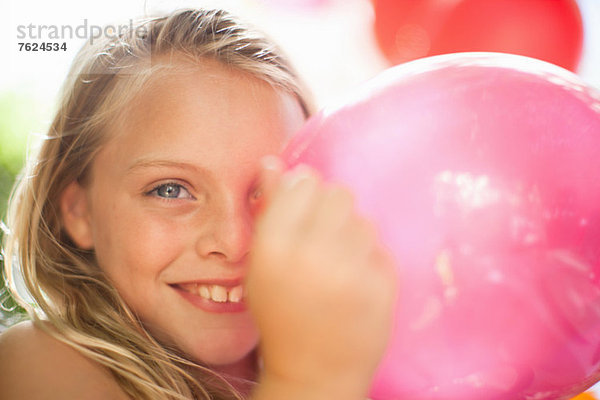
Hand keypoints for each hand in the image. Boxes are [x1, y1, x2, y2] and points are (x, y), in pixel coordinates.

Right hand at [247, 156, 397, 398]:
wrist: (315, 370)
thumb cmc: (281, 313)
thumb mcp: (261, 264)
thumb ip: (269, 209)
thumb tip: (273, 160)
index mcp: (273, 249)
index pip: (303, 183)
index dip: (304, 195)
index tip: (303, 213)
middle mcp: (312, 255)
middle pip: (338, 193)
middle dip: (329, 211)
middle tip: (322, 239)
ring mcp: (351, 271)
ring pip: (362, 219)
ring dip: (350, 235)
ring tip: (338, 265)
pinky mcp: (383, 285)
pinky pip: (380, 245)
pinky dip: (369, 259)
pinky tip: (354, 282)